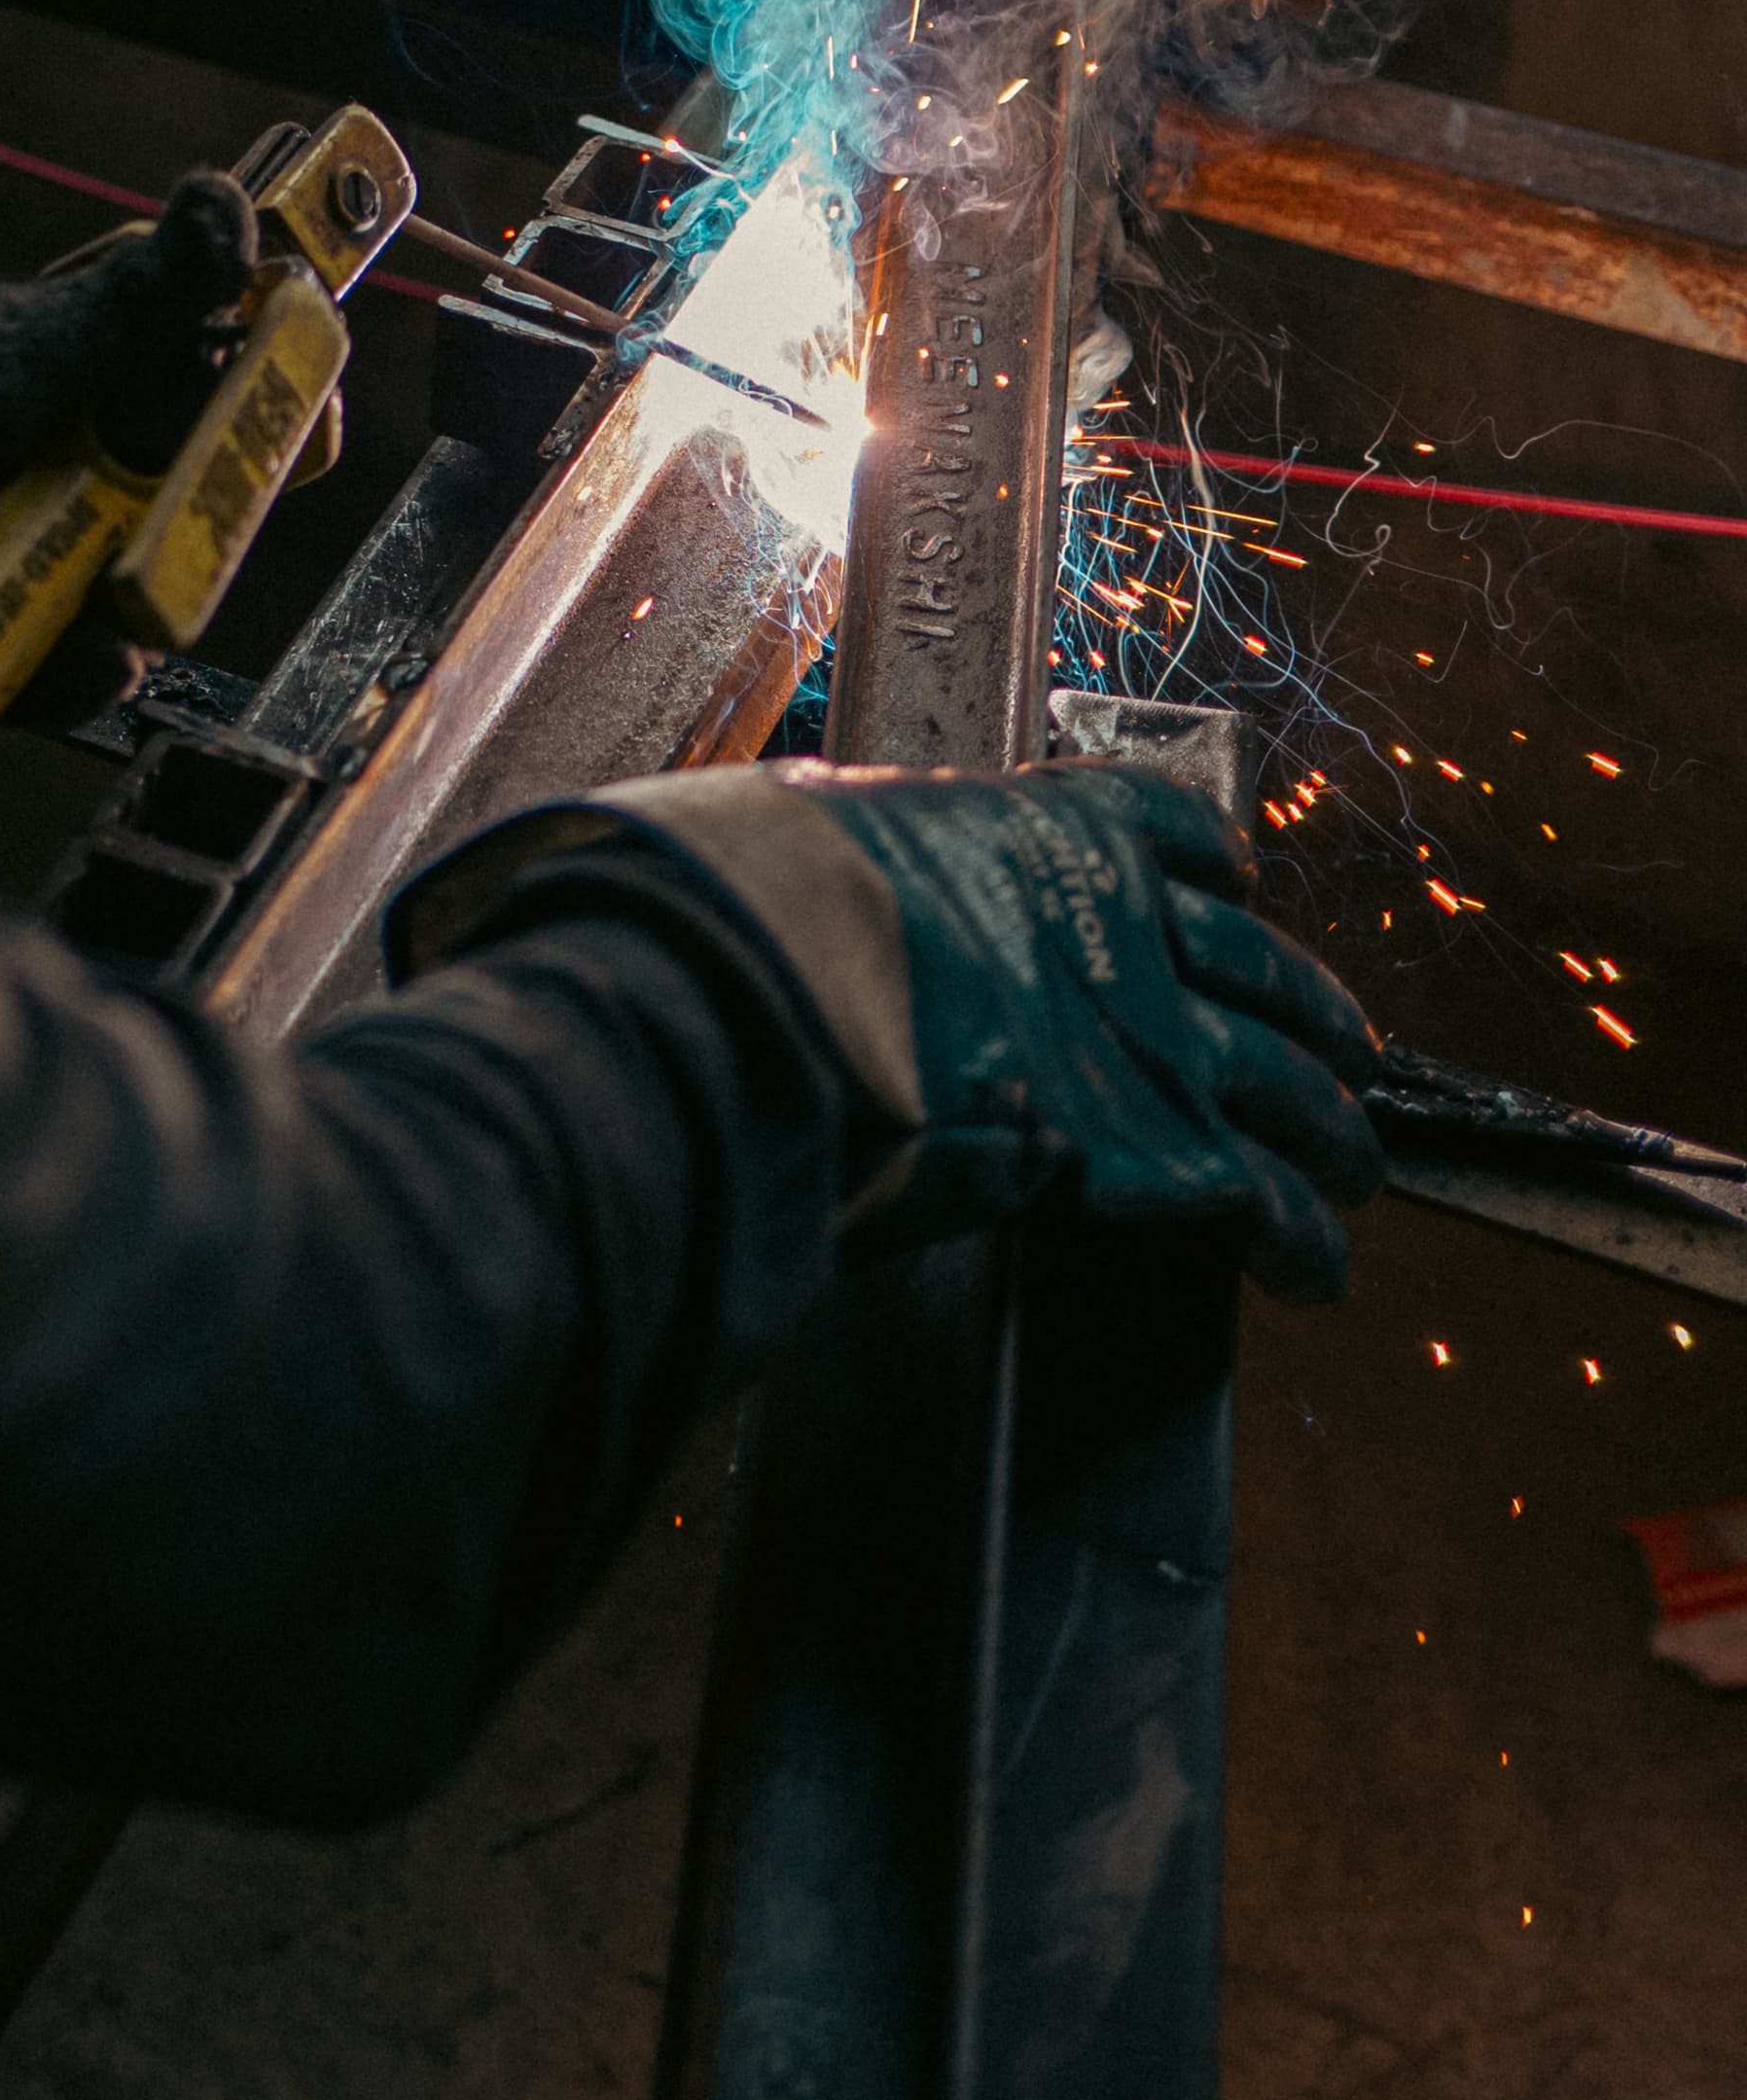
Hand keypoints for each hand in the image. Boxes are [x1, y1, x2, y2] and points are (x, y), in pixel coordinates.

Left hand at [0, 171, 256, 667]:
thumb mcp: (30, 347)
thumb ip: (145, 296)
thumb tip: (228, 197)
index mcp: (68, 372)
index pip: (203, 396)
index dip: (255, 424)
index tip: (290, 443)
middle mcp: (38, 457)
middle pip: (173, 521)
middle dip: (181, 552)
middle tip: (148, 559)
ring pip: (113, 608)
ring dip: (119, 631)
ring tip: (87, 628)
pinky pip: (38, 666)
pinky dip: (52, 677)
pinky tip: (45, 669)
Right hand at [388, 758, 1381, 1299]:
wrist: (757, 987)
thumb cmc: (744, 904)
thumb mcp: (792, 836)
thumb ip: (831, 858)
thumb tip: (766, 859)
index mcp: (1042, 831)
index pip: (1172, 832)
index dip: (1209, 869)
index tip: (1231, 889)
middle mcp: (1122, 921)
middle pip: (1259, 966)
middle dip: (1309, 1013)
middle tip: (1343, 1049)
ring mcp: (1152, 1029)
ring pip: (1293, 1081)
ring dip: (1333, 1130)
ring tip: (1354, 1171)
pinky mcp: (1155, 1143)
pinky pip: (1265, 1195)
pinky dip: (1300, 1236)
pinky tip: (1314, 1269)